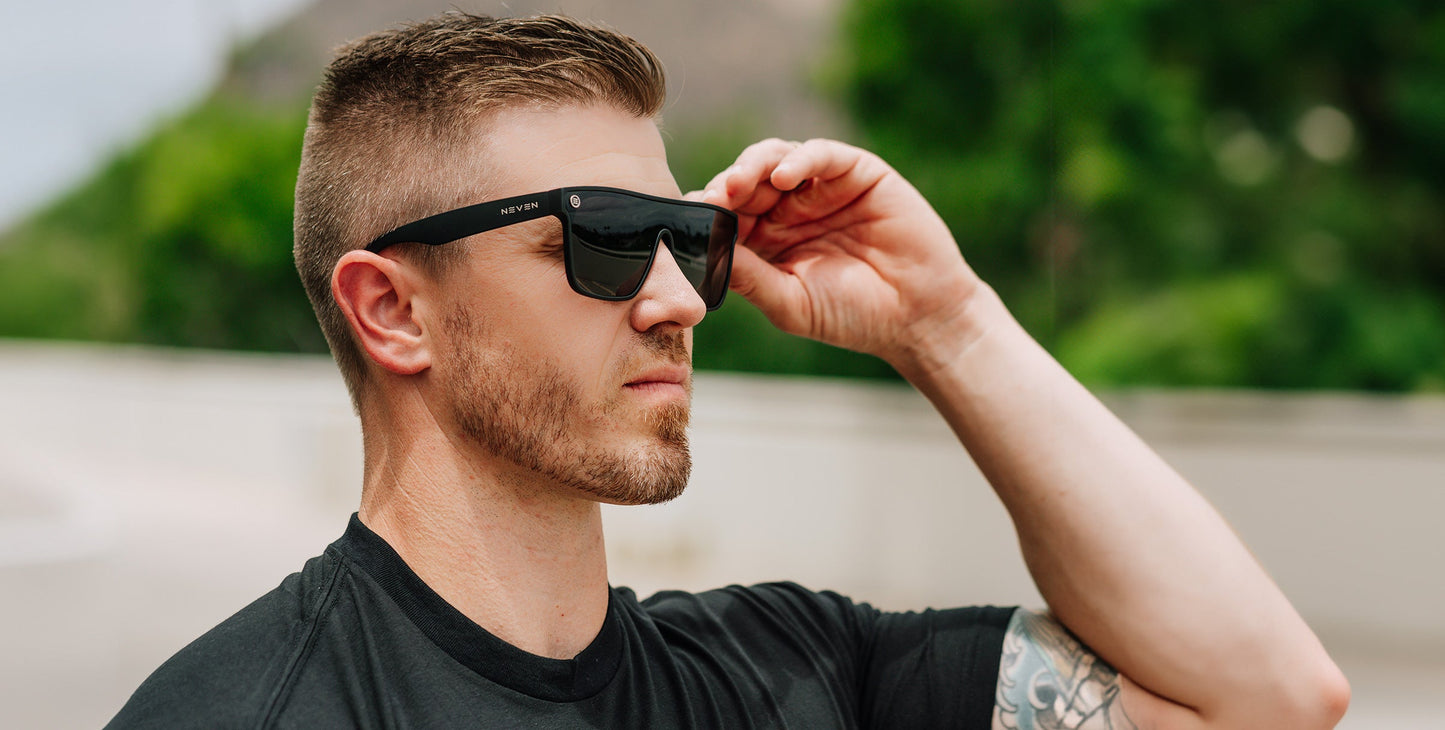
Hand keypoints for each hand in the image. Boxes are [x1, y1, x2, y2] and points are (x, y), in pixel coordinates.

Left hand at [696, 139, 987, 371]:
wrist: (918, 316)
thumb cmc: (852, 316)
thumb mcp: (790, 302)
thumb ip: (749, 276)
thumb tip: (703, 251)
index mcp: (766, 239)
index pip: (727, 214)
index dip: (708, 213)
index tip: (691, 220)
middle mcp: (789, 208)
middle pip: (746, 182)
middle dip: (727, 187)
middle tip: (715, 197)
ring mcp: (822, 188)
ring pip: (776, 159)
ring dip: (752, 166)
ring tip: (738, 184)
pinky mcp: (856, 172)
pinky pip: (821, 155)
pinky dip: (799, 160)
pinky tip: (781, 177)